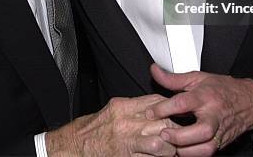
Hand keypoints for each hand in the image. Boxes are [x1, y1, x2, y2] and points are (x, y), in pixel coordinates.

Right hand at [46, 94, 178, 155]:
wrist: (73, 147)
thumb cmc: (90, 130)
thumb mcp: (111, 110)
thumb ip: (132, 107)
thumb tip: (153, 107)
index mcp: (122, 107)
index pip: (155, 101)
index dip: (170, 107)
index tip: (176, 113)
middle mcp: (125, 123)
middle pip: (161, 121)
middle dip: (174, 129)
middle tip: (180, 135)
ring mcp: (126, 142)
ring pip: (160, 143)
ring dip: (170, 149)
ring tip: (172, 151)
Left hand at [146, 64, 252, 155]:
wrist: (248, 102)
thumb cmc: (222, 89)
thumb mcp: (197, 78)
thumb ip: (173, 78)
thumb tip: (155, 71)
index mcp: (206, 96)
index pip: (184, 102)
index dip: (165, 108)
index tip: (151, 112)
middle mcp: (214, 115)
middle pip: (201, 130)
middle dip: (180, 136)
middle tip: (164, 134)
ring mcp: (219, 131)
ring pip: (206, 147)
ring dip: (186, 149)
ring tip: (171, 144)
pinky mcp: (221, 143)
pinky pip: (207, 154)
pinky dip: (193, 154)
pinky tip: (181, 149)